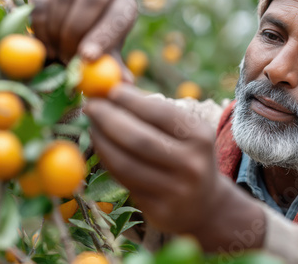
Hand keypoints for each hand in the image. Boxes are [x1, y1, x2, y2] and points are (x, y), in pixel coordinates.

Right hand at [29, 0, 136, 79]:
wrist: (75, 28)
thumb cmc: (98, 44)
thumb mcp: (109, 56)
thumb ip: (116, 69)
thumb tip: (125, 84)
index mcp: (124, 5)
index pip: (118, 16)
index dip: (102, 36)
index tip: (88, 58)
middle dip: (77, 30)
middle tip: (68, 56)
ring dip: (57, 29)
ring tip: (57, 53)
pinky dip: (40, 24)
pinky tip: (46, 43)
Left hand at [83, 85, 264, 250]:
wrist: (205, 203)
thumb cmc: (189, 155)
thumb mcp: (187, 132)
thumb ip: (156, 112)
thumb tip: (114, 87)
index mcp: (201, 138)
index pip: (161, 114)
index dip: (132, 100)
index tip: (110, 89)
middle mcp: (191, 165)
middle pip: (139, 140)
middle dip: (109, 119)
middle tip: (91, 105)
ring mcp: (175, 191)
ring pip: (125, 164)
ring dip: (101, 141)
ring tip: (92, 124)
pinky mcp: (158, 211)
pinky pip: (124, 181)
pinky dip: (107, 160)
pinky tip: (101, 145)